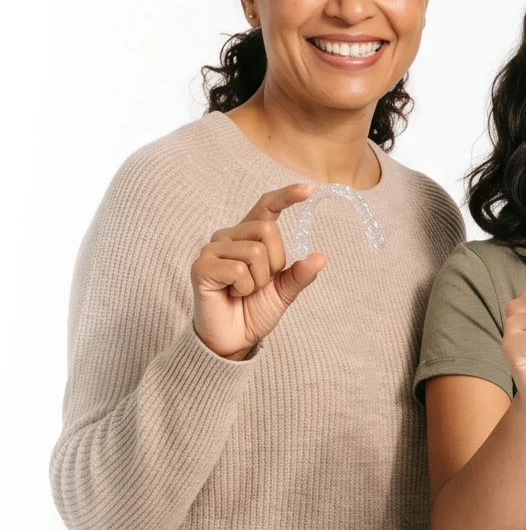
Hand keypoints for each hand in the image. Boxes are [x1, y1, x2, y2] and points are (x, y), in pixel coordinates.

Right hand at [191, 184, 324, 359]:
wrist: (233, 339)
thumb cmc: (253, 312)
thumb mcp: (283, 293)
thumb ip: (299, 275)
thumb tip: (320, 258)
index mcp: (248, 237)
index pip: (266, 207)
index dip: (286, 196)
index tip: (309, 189)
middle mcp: (228, 236)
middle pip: (268, 231)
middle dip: (275, 265)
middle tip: (259, 285)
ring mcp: (212, 249)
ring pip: (255, 252)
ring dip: (258, 281)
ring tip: (244, 291)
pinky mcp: (202, 266)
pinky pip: (238, 270)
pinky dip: (243, 288)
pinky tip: (231, 294)